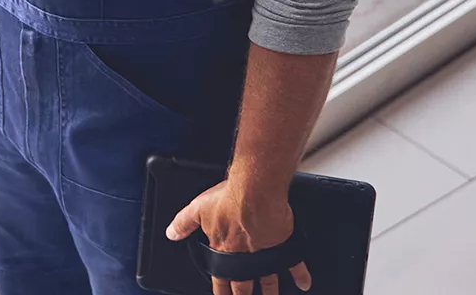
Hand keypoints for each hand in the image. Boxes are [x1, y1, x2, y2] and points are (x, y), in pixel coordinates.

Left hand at [168, 181, 309, 294]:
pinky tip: (304, 283)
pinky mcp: (282, 245)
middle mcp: (244, 257)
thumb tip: (171, 233)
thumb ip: (183, 222)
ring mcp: (265, 254)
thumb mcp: (197, 209)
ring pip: (268, 281)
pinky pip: (294, 264)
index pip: (220, 279)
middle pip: (243, 286)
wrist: (255, 191)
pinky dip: (300, 275)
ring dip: (269, 293)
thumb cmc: (228, 198)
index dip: (221, 292)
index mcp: (224, 249)